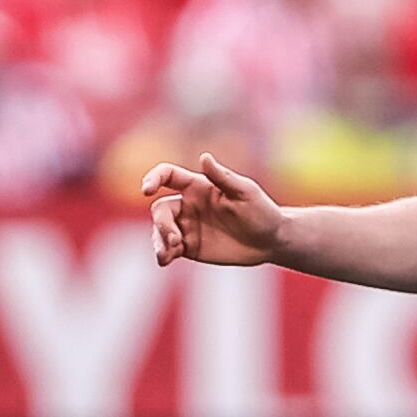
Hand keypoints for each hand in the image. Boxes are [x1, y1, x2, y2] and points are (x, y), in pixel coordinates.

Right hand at [141, 153, 286, 267]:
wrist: (270, 241)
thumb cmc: (262, 211)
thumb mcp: (245, 192)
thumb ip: (223, 177)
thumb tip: (203, 157)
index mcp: (198, 186)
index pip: (167, 176)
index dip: (153, 178)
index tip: (146, 189)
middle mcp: (188, 205)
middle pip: (160, 209)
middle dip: (162, 224)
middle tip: (176, 240)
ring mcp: (187, 227)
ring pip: (158, 231)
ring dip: (158, 241)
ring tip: (167, 255)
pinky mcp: (189, 248)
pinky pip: (167, 249)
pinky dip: (163, 254)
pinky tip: (166, 260)